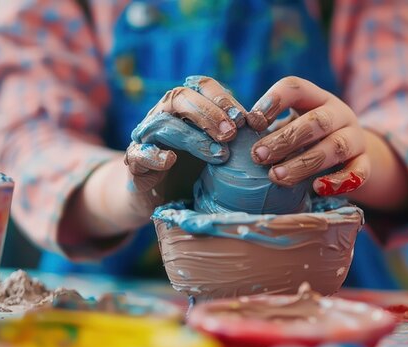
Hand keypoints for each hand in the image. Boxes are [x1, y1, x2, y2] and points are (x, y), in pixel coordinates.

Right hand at [125, 76, 251, 216]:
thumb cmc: (199, 169)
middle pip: (180, 97)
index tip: (247, 120)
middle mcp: (164, 114)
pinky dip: (154, 155)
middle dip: (209, 113)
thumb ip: (239, 137)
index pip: (202, 86)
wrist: (164, 198)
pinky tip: (171, 160)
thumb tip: (272, 130)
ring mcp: (146, 137)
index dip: (224, 99)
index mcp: (186, 106)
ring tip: (219, 155)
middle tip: (233, 134)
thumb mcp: (222, 150)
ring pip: (163, 123)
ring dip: (192, 137)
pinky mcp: (135, 162)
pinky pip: (139, 153)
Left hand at [247, 76, 372, 196]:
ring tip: (275, 177)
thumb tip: (234, 139)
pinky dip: (338, 180)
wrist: (351, 155)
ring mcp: (355, 138)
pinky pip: (358, 171)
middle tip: (258, 156)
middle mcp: (339, 113)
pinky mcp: (365, 163)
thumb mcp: (291, 126)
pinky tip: (316, 188)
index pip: (295, 87)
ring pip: (334, 147)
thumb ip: (269, 131)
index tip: (252, 121)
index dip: (273, 101)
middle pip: (315, 121)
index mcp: (315, 98)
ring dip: (303, 163)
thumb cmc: (307, 140)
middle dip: (284, 139)